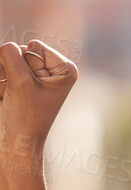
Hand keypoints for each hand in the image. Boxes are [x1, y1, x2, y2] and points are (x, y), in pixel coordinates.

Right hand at [0, 40, 78, 170]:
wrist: (15, 144)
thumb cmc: (25, 116)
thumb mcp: (20, 80)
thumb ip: (10, 52)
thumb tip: (4, 45)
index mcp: (64, 69)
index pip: (33, 47)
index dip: (26, 67)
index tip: (34, 91)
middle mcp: (51, 69)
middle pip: (20, 50)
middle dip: (13, 71)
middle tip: (20, 96)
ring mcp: (34, 74)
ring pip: (6, 58)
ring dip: (3, 77)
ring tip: (12, 97)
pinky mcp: (18, 81)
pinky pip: (0, 68)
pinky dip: (0, 82)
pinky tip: (6, 97)